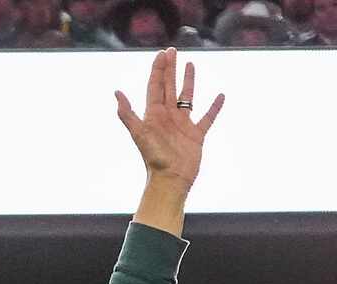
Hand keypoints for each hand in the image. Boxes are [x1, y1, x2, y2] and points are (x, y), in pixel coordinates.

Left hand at [115, 49, 221, 188]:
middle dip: (170, 69)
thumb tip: (116, 93)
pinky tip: (220, 96)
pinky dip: (214, 107)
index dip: (158, 70)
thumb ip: (127, 114)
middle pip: (170, 87)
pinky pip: (207, 117)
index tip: (162, 53)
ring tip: (191, 64)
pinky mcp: (196, 135)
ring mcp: (182, 125)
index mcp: (154, 115)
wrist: (170, 179)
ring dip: (188, 81)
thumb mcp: (139, 133)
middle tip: (173, 51)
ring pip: (187, 97)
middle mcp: (167, 117)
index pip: (155, 86)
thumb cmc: (154, 158)